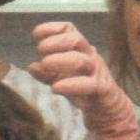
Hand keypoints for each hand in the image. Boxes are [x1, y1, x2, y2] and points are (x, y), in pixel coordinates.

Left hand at [28, 22, 139, 139]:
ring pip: (81, 59)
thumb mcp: (62, 80)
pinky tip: (55, 88)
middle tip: (40, 49)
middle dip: (56, 41)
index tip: (36, 33)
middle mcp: (90, 56)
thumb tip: (32, 66)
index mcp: (81, 50)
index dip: (52, 28)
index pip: (69, 30)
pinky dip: (70, 85)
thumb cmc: (84, 91)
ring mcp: (97, 72)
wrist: (108, 111)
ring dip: (61, 59)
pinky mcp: (101, 89)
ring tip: (45, 64)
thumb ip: (47, 74)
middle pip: (76, 39)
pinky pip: (87, 84)